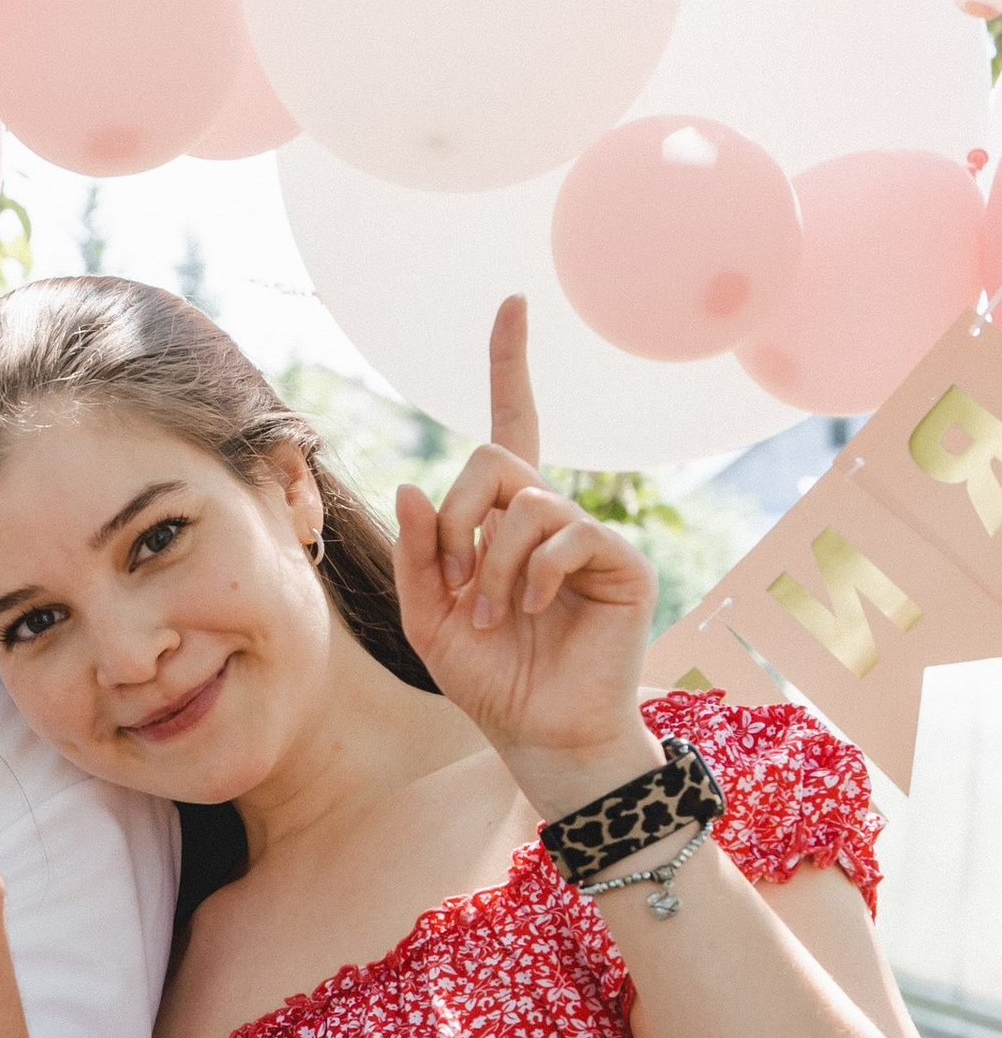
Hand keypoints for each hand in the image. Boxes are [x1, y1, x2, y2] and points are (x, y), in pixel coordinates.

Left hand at [390, 298, 660, 819]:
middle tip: (459, 581)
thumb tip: (415, 487)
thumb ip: (420, 554)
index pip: (511, 427)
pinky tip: (534, 608)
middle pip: (495, 461)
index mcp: (504, 522)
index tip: (513, 304)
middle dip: (460, 520)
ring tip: (495, 615)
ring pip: (526, 503)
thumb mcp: (429, 617)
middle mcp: (550, 517)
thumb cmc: (489, 680)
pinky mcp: (621, 562)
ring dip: (492, 565)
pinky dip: (535, 573)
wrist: (541, 734)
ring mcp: (588, 537)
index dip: (511, 366)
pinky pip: (569, 534)